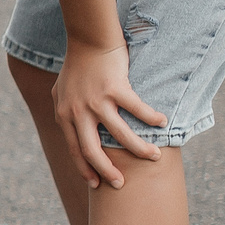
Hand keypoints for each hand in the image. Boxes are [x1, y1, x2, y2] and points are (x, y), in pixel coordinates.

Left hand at [52, 42, 165, 188]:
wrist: (87, 39)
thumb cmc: (77, 67)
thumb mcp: (62, 93)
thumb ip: (68, 113)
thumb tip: (74, 134)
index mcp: (64, 114)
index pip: (74, 149)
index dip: (85, 169)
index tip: (96, 184)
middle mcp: (78, 111)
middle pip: (92, 150)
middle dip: (107, 171)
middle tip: (121, 184)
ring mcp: (96, 100)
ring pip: (120, 135)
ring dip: (139, 149)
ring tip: (154, 156)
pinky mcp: (115, 88)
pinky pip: (138, 110)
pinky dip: (151, 118)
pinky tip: (162, 123)